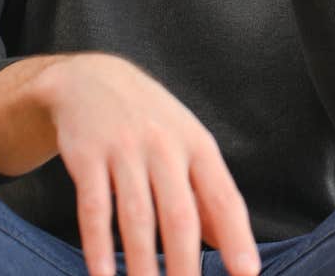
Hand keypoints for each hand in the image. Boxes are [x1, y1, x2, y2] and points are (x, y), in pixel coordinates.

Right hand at [42, 54, 258, 275]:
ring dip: (142, 264)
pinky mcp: (87, 157)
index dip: (237, 237)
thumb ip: (206, 192)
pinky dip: (98, 246)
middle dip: (186, 263)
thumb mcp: (187, 144)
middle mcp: (165, 147)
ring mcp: (125, 151)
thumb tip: (227, 243)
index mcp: (198, 145)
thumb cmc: (151, 121)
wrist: (91, 79)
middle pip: (180, 215)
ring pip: (137, 217)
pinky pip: (94, 209)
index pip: (223, 197)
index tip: (247, 273)